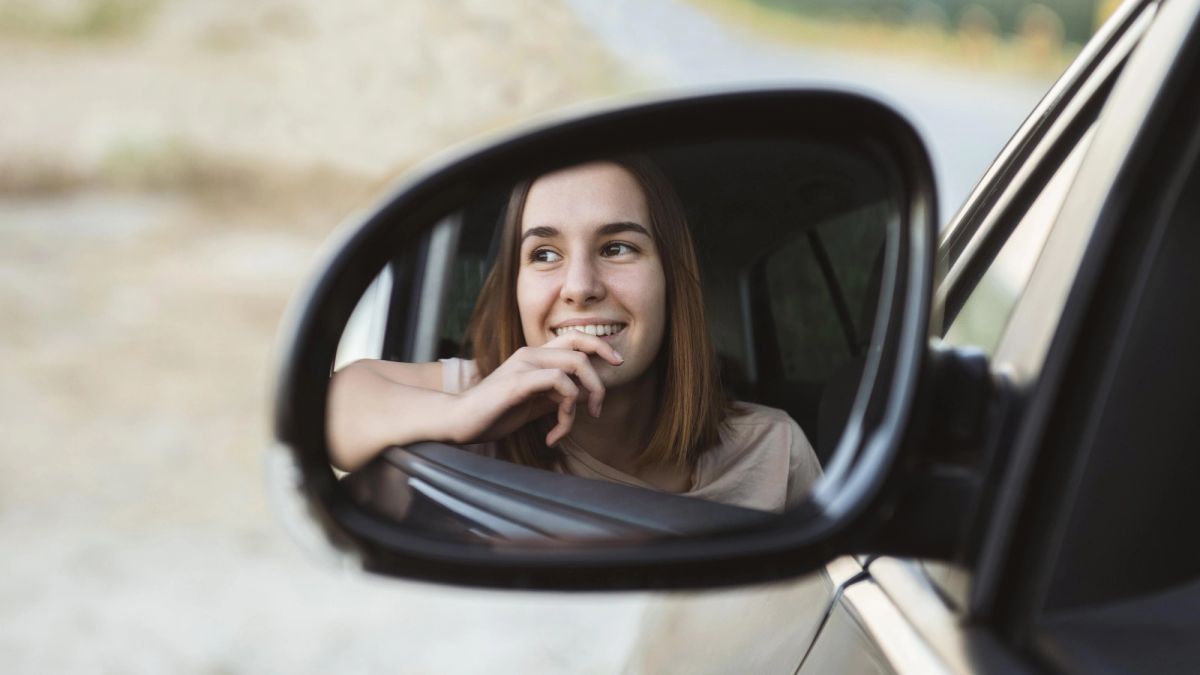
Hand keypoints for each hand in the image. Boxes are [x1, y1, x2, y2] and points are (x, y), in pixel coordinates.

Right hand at [452, 333, 623, 446]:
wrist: (459, 420)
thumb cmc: (494, 413)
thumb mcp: (534, 404)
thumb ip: (557, 396)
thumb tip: (584, 396)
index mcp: (535, 356)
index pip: (576, 339)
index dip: (601, 347)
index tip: (617, 365)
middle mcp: (531, 353)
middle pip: (582, 348)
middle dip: (600, 379)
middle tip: (599, 408)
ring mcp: (525, 364)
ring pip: (575, 365)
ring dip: (584, 398)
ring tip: (568, 425)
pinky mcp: (519, 381)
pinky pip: (559, 382)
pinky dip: (567, 411)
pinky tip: (555, 434)